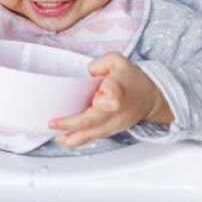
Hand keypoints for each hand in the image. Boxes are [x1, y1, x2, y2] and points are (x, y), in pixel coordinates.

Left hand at [49, 52, 173, 147]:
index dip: (103, 99)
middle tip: (53, 123)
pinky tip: (63, 138)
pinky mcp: (109, 132)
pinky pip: (91, 138)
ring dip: (70, 137)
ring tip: (54, 134)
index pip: (112, 99)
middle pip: (93, 123)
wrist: (149, 98)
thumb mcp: (117, 61)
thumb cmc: (132, 80)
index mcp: (119, 93)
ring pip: (90, 135)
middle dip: (71, 125)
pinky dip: (76, 140)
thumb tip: (86, 74)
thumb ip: (100, 63)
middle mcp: (115, 113)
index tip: (96, 96)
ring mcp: (112, 125)